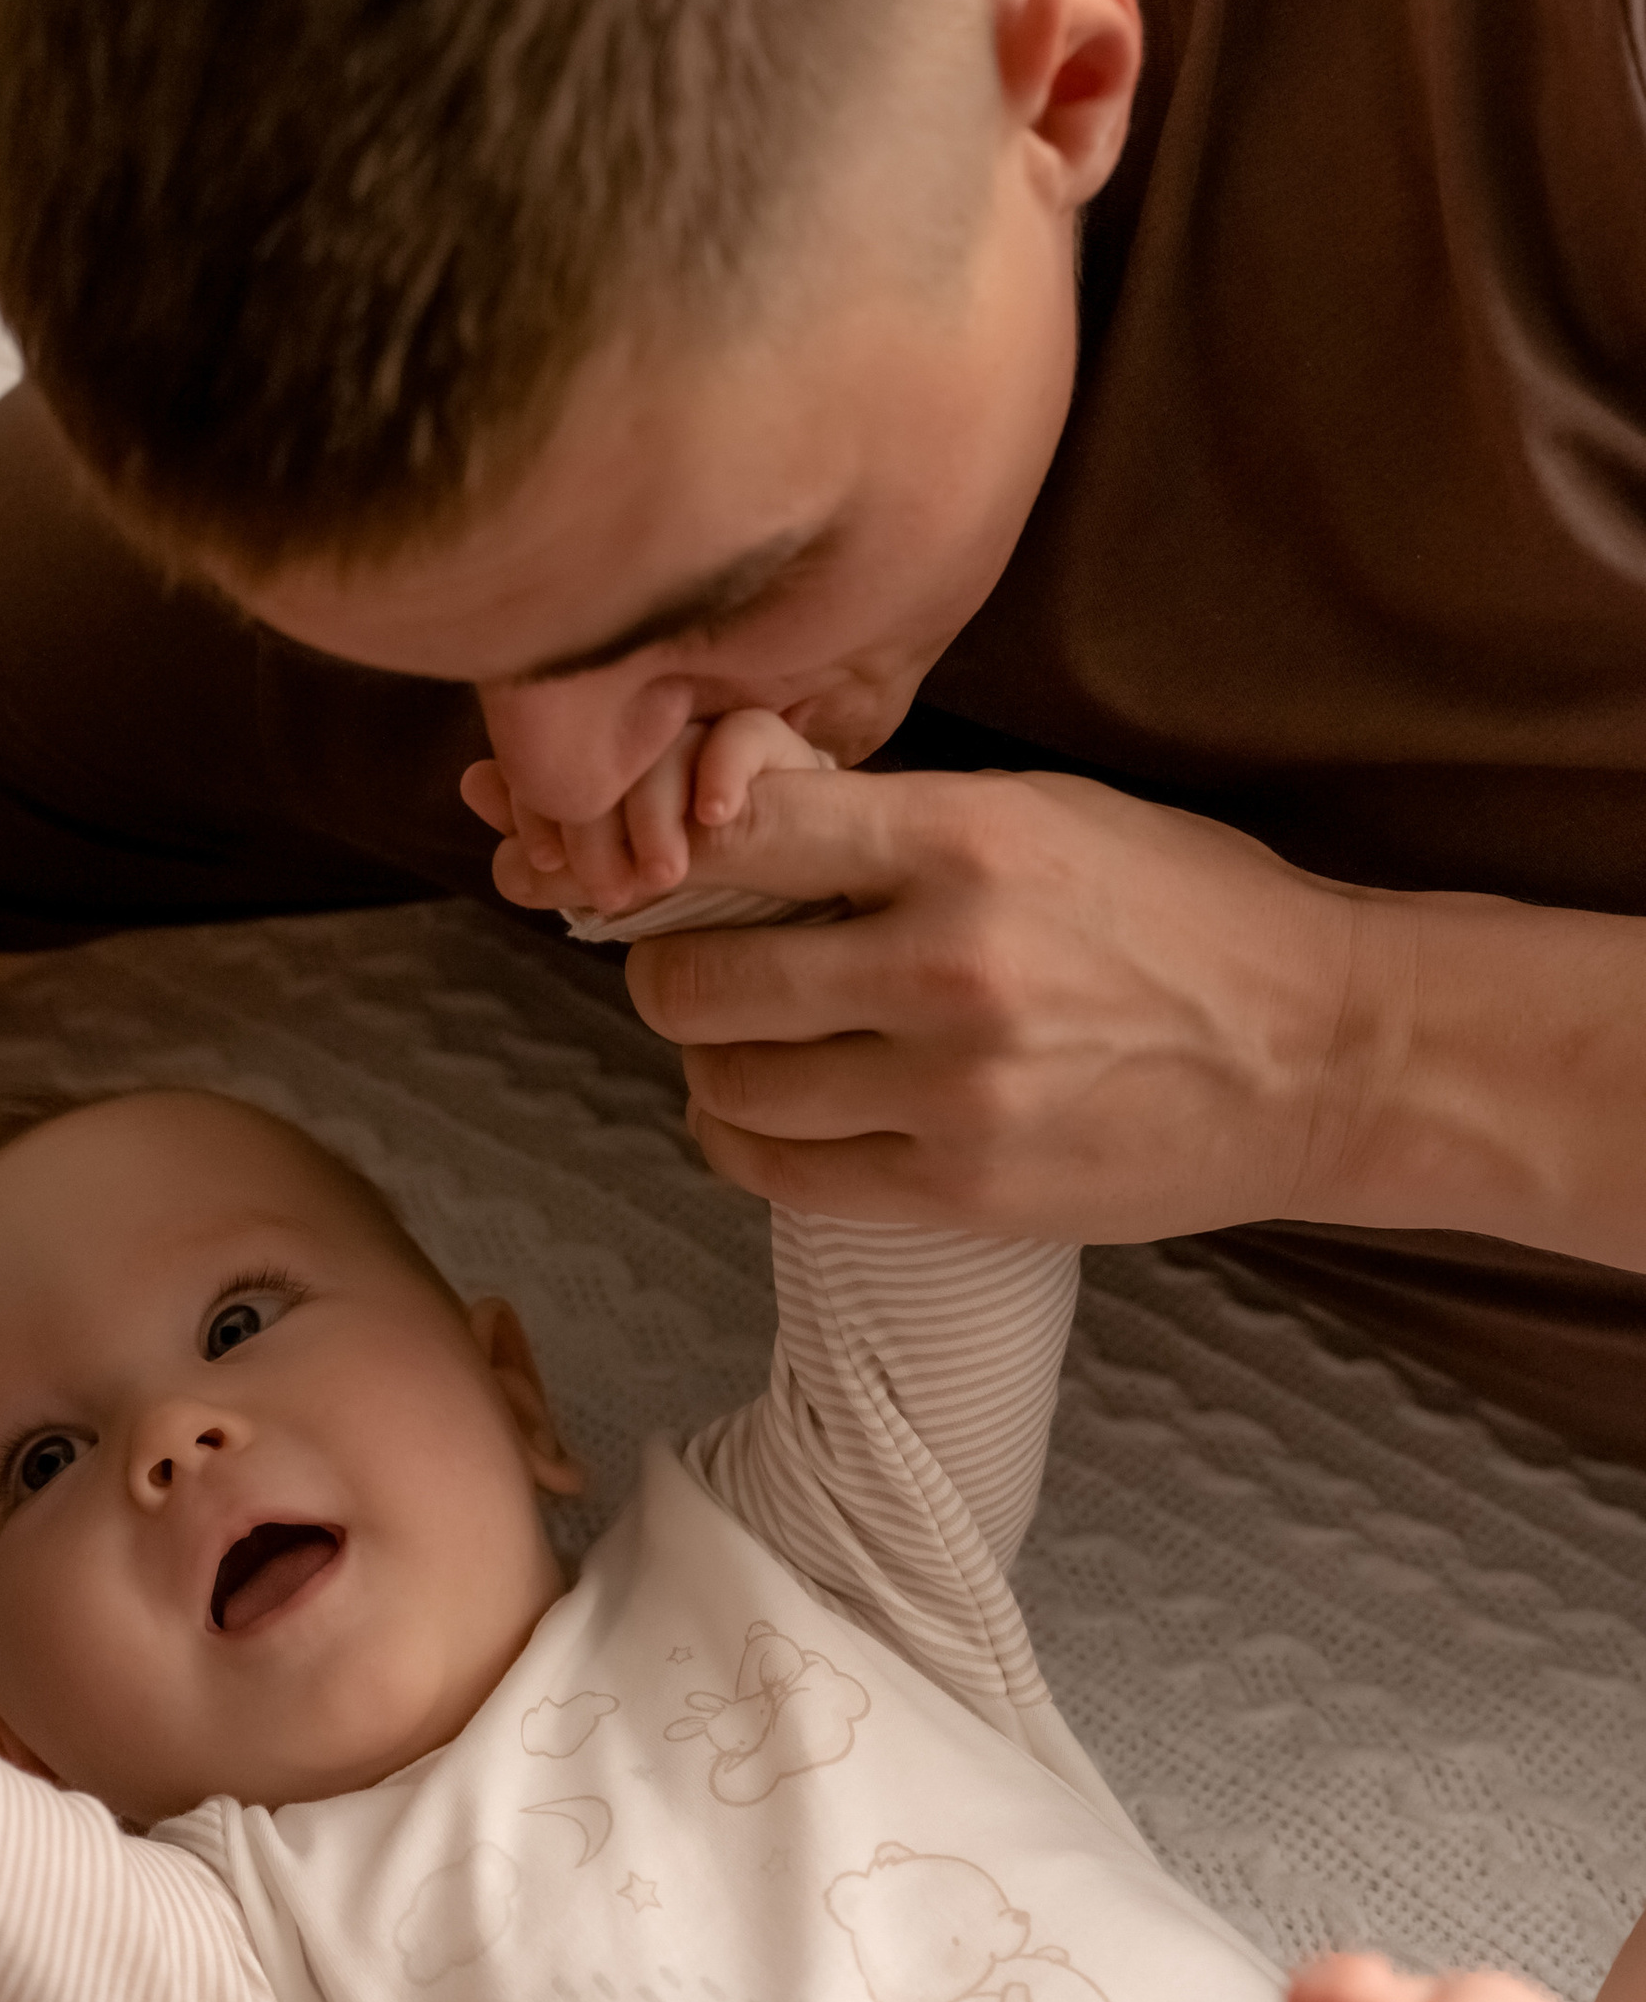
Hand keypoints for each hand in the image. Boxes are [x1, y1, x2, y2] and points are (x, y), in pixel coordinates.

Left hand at [465, 708, 835, 919]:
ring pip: (666, 741)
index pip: (559, 759)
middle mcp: (662, 741)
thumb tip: (501, 864)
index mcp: (614, 769)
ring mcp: (718, 738)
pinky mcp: (783, 749)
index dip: (535, 800)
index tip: (538, 860)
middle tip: (600, 884)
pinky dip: (724, 766)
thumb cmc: (707, 903)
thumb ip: (559, 868)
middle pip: (607, 746)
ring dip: (654, 807)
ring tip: (662, 872)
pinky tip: (715, 813)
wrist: (813, 920)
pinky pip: (745, 730)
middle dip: (589, 815)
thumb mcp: (619, 886)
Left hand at [610, 765, 1394, 1240]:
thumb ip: (893, 818)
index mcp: (965, 840)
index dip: (680, 844)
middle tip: (694, 966)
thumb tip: (730, 811)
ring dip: (711, 1062)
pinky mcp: (964, 1190)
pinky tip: (767, 1114)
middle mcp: (945, 963)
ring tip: (748, 1041)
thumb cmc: (1188, 910)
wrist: (1331, 1050)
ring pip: (725, 1083)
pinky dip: (745, 1140)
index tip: (679, 862)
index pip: (738, 826)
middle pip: (693, 978)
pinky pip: (782, 1173)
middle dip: (669, 970)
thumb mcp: (1046, 812)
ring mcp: (953, 1090)